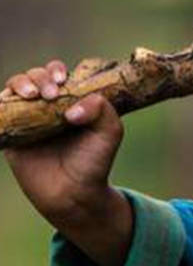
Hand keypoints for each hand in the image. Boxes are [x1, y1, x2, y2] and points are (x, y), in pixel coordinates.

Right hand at [3, 59, 124, 229]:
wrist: (72, 194)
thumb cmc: (93, 163)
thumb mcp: (109, 134)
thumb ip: (102, 110)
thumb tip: (72, 107)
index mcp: (71, 100)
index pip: (59, 74)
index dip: (56, 71)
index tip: (62, 80)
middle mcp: (48, 106)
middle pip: (35, 76)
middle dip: (40, 78)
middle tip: (51, 95)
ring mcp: (27, 117)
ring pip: (15, 88)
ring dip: (20, 84)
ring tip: (32, 95)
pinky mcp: (10, 132)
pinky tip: (5, 101)